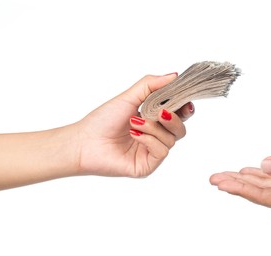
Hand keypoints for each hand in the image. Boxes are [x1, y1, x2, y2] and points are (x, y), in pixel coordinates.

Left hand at [76, 73, 194, 177]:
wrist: (84, 142)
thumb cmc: (102, 120)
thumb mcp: (129, 97)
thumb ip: (151, 85)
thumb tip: (174, 75)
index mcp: (153, 120)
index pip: (179, 114)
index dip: (185, 107)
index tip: (186, 100)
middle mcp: (155, 136)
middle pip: (181, 128)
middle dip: (174, 118)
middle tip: (161, 112)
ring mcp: (152, 152)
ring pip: (171, 139)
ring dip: (154, 128)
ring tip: (134, 123)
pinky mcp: (148, 165)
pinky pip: (162, 151)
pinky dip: (150, 140)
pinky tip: (134, 135)